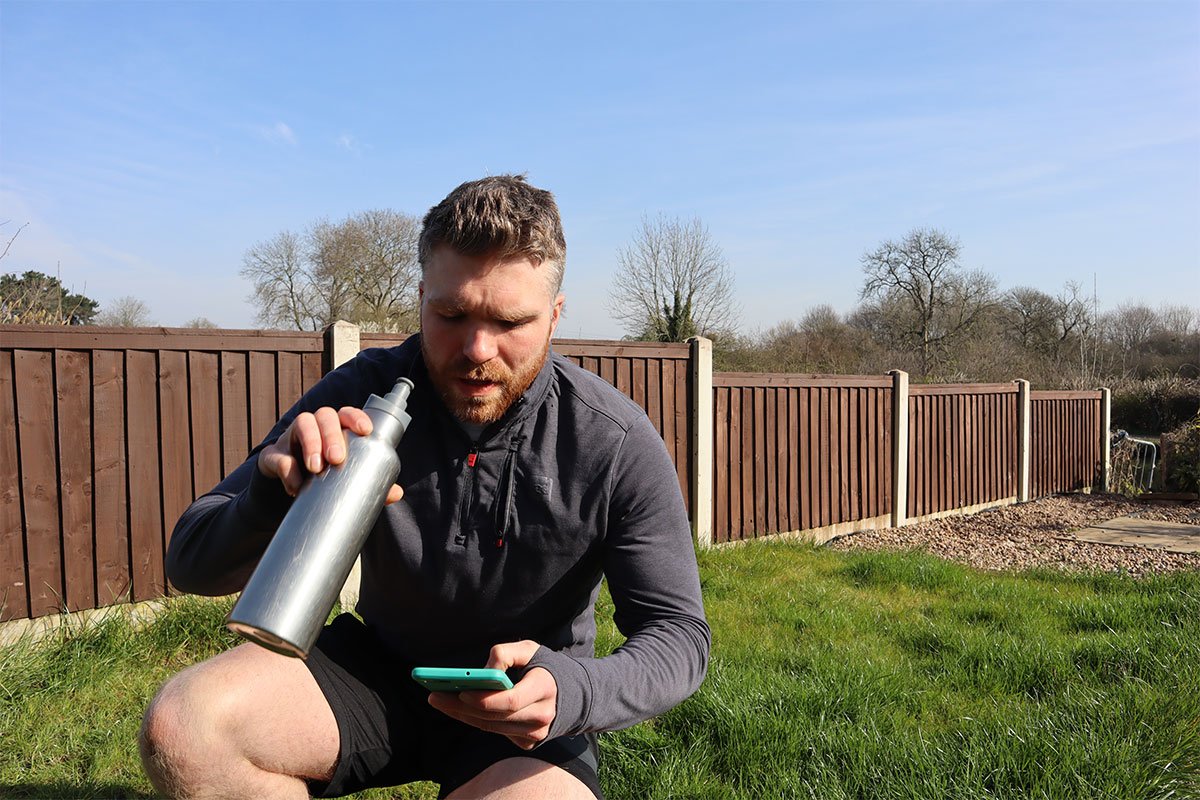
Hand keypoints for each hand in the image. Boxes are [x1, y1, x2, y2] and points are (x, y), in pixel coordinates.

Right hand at [257, 406, 403, 503]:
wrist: (287, 493)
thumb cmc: (324, 478)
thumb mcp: (346, 478)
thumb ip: (370, 482)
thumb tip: (396, 493)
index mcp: (336, 429)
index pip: (346, 414)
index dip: (356, 418)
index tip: (366, 431)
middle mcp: (315, 426)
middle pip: (325, 416)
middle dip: (332, 434)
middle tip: (337, 458)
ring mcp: (292, 438)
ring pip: (302, 424)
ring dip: (311, 443)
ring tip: (316, 468)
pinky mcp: (273, 456)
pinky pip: (277, 456)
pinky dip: (287, 470)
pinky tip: (295, 487)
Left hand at [426, 640, 556, 749]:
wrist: (571, 694)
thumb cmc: (543, 667)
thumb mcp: (529, 649)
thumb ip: (505, 653)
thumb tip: (482, 673)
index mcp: (545, 688)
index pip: (511, 701)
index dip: (484, 699)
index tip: (460, 690)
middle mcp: (542, 716)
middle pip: (495, 718)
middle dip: (462, 707)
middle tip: (435, 696)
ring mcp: (536, 734)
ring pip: (492, 728)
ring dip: (463, 716)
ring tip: (439, 700)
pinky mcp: (528, 743)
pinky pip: (496, 733)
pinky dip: (476, 721)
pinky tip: (458, 709)